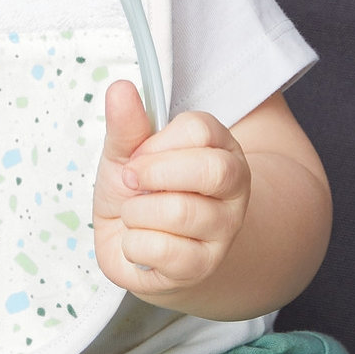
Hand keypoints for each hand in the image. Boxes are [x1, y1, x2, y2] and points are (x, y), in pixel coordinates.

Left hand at [92, 80, 249, 302]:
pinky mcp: (204, 265)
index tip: (136, 157)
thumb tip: (121, 88)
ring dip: (137, 213)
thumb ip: (127, 125)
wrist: (136, 249)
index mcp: (219, 149)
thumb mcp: (127, 154)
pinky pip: (165, 250)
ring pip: (182, 212)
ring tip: (134, 215)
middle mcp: (233, 188)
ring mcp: (224, 229)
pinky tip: (138, 241)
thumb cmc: (138, 195)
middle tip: (132, 184)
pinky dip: (134, 244)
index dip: (157, 143)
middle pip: (212, 170)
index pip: (201, 130)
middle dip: (155, 174)